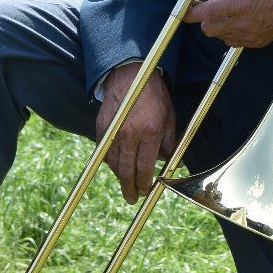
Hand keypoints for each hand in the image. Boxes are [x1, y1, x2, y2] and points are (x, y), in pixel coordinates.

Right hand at [95, 62, 176, 202]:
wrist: (130, 74)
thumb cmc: (153, 94)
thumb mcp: (169, 116)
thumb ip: (170, 141)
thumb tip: (170, 163)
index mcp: (150, 132)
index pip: (145, 167)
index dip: (145, 183)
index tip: (146, 191)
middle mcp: (130, 134)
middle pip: (126, 170)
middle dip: (130, 188)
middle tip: (132, 198)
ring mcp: (113, 131)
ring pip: (113, 164)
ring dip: (119, 177)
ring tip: (124, 185)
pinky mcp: (102, 127)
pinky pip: (103, 152)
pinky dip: (109, 162)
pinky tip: (115, 167)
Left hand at [185, 0, 272, 47]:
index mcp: (238, 3)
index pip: (204, 13)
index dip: (190, 12)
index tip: (186, 10)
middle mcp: (242, 23)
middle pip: (208, 30)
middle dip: (206, 19)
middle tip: (215, 6)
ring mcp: (250, 36)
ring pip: (221, 38)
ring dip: (220, 27)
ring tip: (231, 13)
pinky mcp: (258, 42)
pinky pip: (236, 43)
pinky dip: (233, 34)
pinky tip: (242, 21)